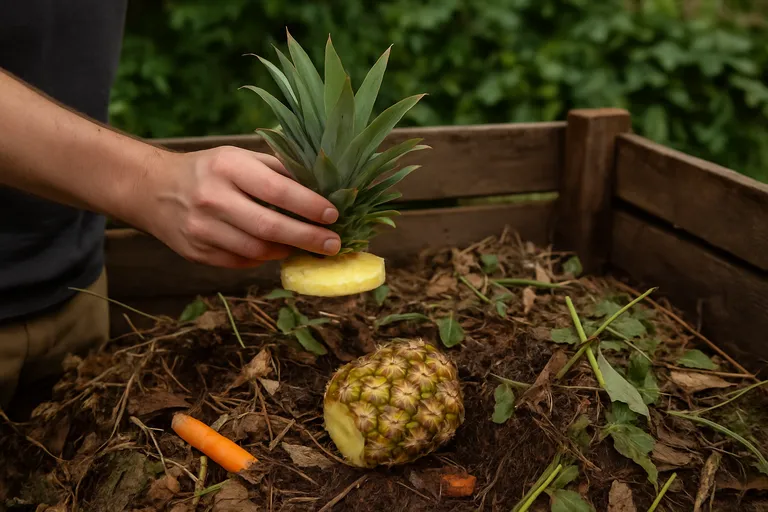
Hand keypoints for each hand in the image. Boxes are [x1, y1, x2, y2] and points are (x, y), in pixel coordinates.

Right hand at [140, 145, 340, 267]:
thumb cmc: (209, 170)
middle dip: (308, 237)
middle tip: (334, 243)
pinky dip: (264, 258)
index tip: (333, 214)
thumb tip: (323, 187)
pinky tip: (277, 250)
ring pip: (257, 250)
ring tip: (307, 245)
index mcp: (228, 167)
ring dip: (288, 250)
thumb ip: (277, 170)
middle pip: (270, 227)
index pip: (277, 189)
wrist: (152, 189)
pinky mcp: (197, 253)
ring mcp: (202, 229)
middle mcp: (212, 198)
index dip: (309, 205)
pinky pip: (241, 262)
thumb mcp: (238, 157)